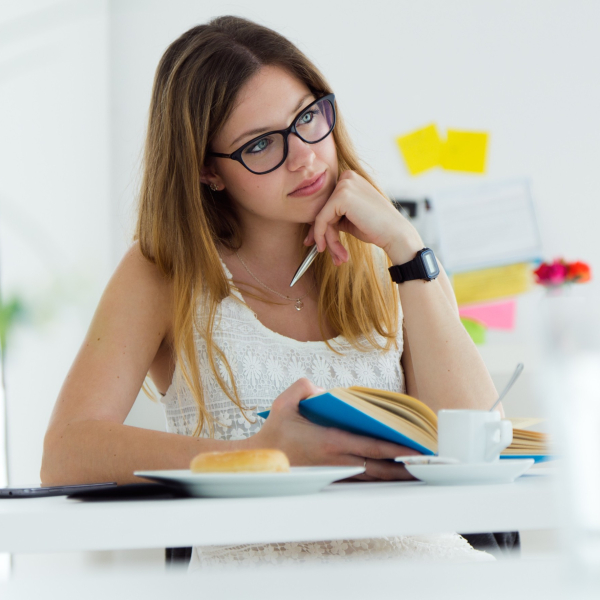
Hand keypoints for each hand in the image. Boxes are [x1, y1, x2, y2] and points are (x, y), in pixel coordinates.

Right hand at [248, 378, 420, 480]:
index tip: (416, 450)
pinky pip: (360, 481)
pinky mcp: (331, 479)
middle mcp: (337, 461)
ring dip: (394, 476)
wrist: (259, 462)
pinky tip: (390, 477)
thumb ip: (305, 387)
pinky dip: (377, 480)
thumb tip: (324, 391)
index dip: (396, 449)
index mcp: (330, 441)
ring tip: (416, 472)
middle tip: (427, 466)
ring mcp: (335, 473)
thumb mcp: (285, 401)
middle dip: (404, 468)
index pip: (371, 446)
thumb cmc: (274, 432)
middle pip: (379, 468)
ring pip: (372, 477)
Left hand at [304, 171, 423, 265]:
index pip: (327, 203)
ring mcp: (344, 184)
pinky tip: (326, 247)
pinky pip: (321, 219)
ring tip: (338, 255)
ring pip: (321, 216)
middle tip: (323, 251)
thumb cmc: (376, 228)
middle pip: (323, 209)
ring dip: (327, 239)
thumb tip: (311, 228)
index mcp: (350, 179)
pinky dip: (322, 235)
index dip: (320, 225)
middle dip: (322, 233)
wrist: (395, 234)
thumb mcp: (349, 219)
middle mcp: (347, 177)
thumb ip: (332, 217)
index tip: (318, 242)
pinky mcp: (341, 196)